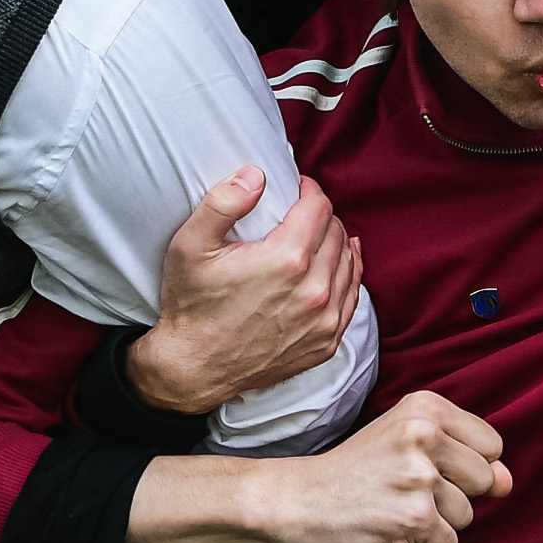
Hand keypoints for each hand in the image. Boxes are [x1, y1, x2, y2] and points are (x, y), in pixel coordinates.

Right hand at [131, 169, 366, 417]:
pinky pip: (351, 297)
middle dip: (322, 215)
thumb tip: (255, 174)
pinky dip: (348, 275)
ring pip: (349, 263)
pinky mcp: (326, 342)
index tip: (297, 188)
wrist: (194, 369)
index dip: (309, 190)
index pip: (319, 207)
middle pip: (337, 233)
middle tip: (302, 211)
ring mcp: (324, 320)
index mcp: (286, 260)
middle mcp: (314, 290)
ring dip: (337, 242)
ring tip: (318, 234)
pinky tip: (339, 263)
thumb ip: (223, 202)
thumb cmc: (191, 305)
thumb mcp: (191, 245)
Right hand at [263, 391, 509, 542]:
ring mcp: (420, 478)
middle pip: (485, 481)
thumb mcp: (406, 443)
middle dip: (454, 495)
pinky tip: (389, 528)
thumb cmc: (355, 471)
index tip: (421, 464)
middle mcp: (425, 435)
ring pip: (467, 515)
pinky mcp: (414, 519)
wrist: (295, 499)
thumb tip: (507, 483)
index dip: (463, 464)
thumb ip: (465, 457)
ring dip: (435, 522)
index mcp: (425, 408)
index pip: (491, 446)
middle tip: (402, 489)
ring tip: (392, 507)